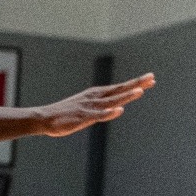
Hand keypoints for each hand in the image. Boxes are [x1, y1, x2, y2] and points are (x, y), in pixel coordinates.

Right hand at [37, 74, 155, 136]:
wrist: (44, 118)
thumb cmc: (67, 114)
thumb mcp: (88, 108)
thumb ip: (103, 108)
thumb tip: (116, 108)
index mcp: (97, 94)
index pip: (120, 87)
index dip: (136, 83)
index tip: (151, 78)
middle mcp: (95, 98)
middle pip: (119, 90)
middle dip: (136, 84)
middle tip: (152, 78)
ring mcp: (89, 107)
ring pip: (112, 101)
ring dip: (126, 96)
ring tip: (140, 92)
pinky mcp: (83, 117)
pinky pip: (98, 115)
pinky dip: (109, 113)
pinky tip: (120, 111)